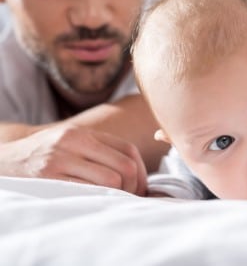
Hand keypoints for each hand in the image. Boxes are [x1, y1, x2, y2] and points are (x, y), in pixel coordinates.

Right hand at [0, 124, 146, 195]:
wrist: (2, 160)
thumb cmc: (43, 156)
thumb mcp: (70, 144)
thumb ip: (99, 151)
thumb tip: (136, 172)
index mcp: (84, 134)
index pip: (128, 150)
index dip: (142, 172)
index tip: (140, 188)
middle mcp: (74, 141)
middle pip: (125, 166)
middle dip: (134, 187)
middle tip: (130, 200)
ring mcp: (61, 158)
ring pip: (112, 180)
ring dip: (119, 196)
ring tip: (114, 203)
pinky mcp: (49, 177)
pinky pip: (89, 191)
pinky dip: (101, 200)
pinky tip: (98, 204)